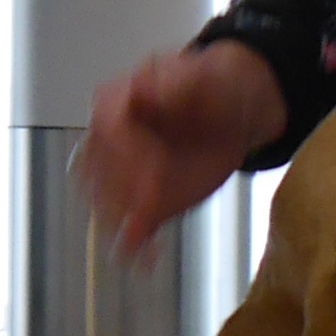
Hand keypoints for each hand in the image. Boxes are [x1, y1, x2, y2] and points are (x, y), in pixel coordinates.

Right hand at [77, 39, 287, 262]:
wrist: (234, 109)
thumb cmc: (213, 86)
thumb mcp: (202, 74)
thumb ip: (174, 82)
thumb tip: (146, 85)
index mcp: (116, 103)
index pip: (110, 129)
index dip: (128, 152)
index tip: (151, 171)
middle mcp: (111, 141)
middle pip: (101, 169)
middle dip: (121, 190)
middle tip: (149, 205)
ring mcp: (127, 173)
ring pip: (108, 199)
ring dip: (120, 221)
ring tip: (136, 244)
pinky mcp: (148, 199)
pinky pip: (133, 224)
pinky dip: (135, 245)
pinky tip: (144, 261)